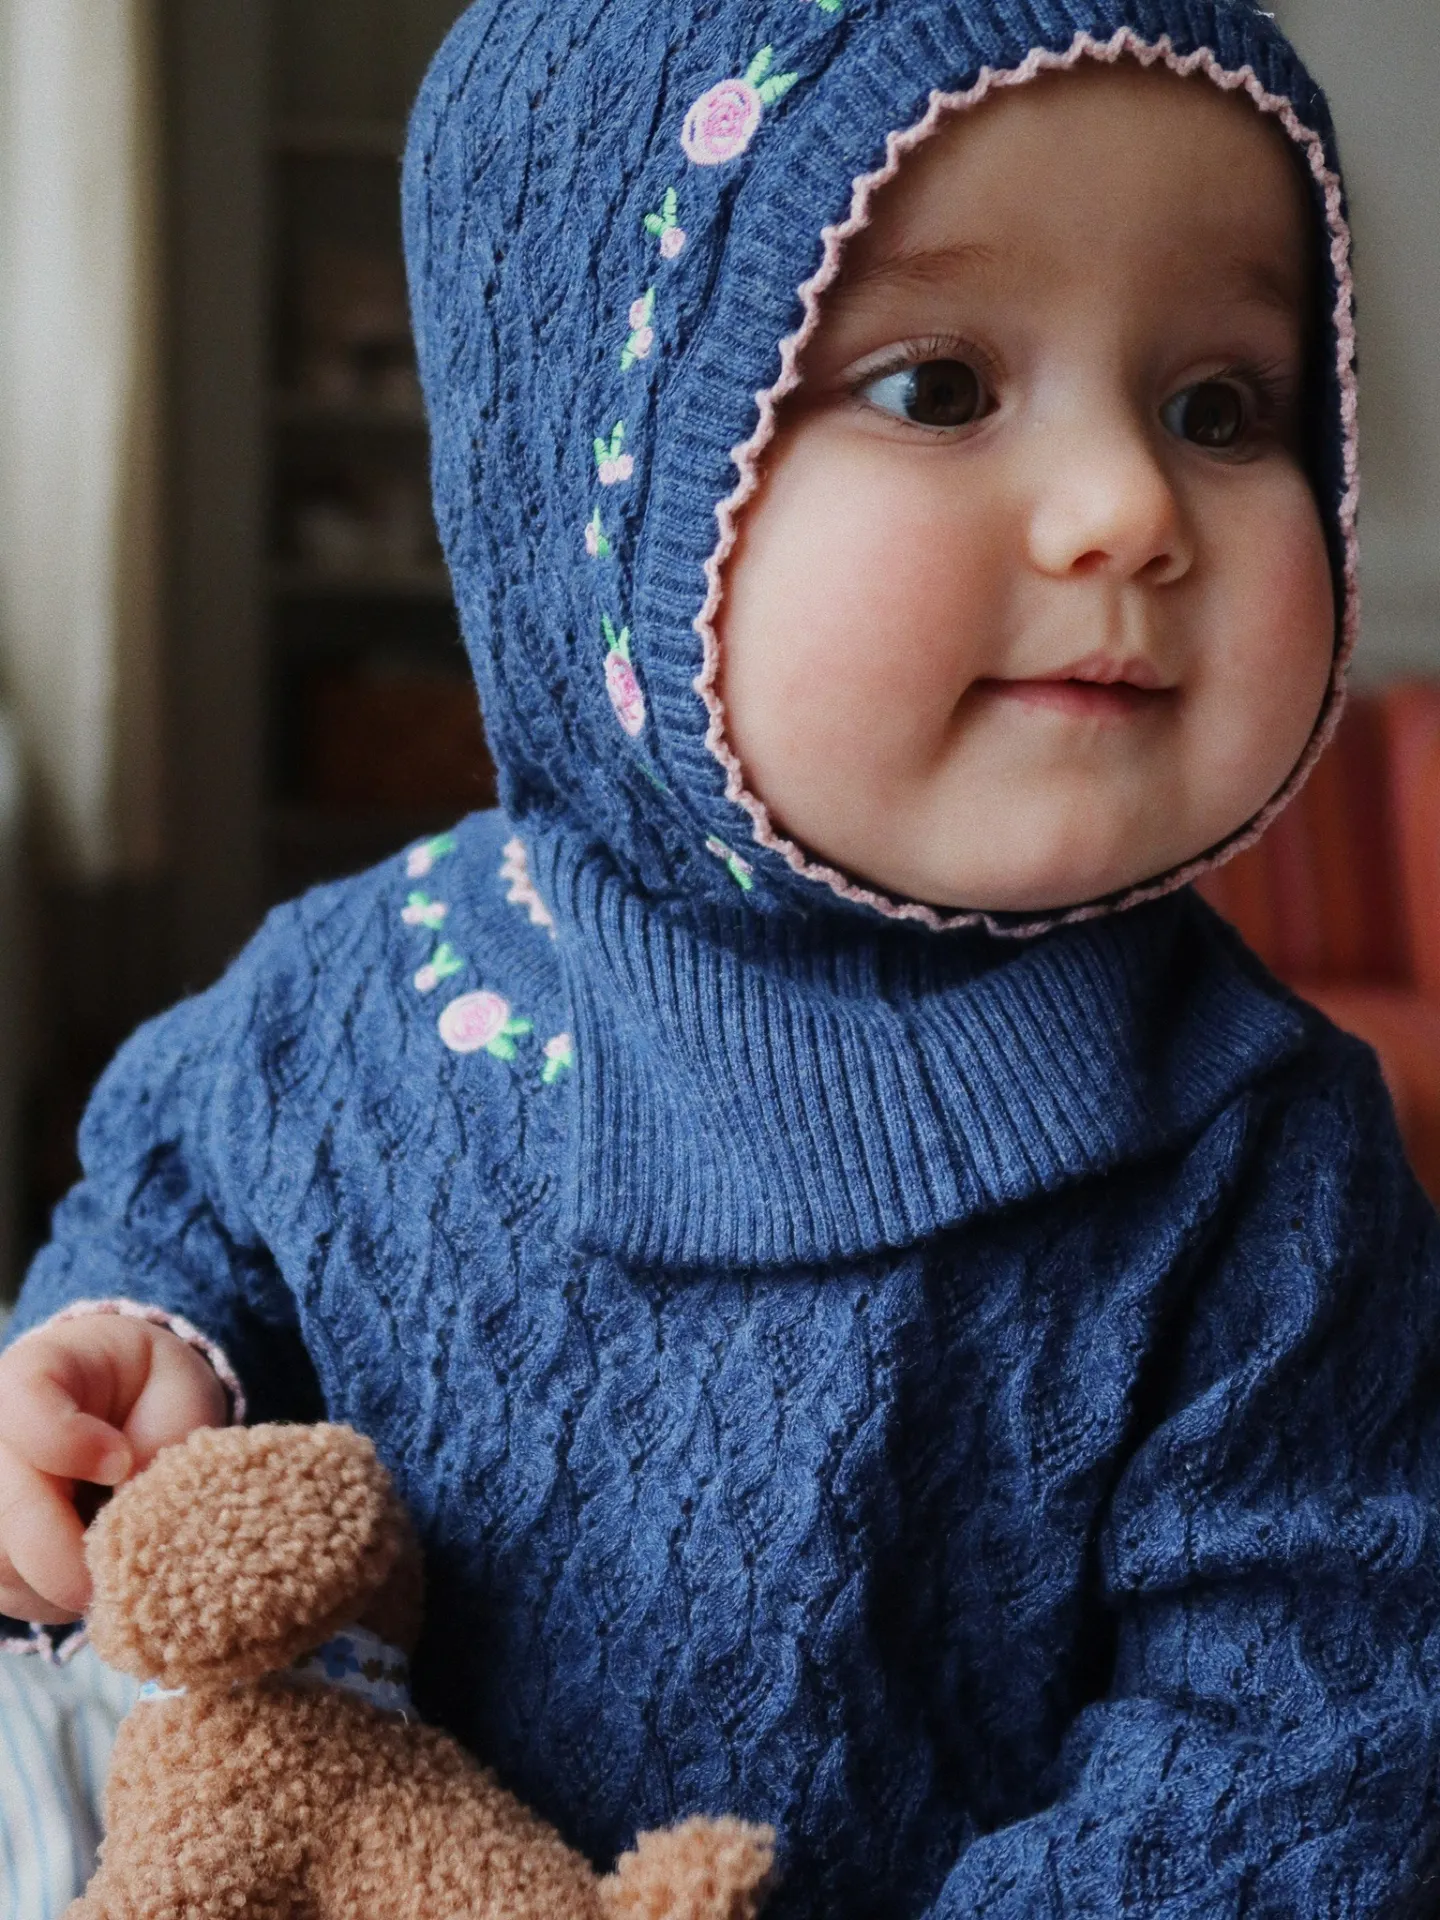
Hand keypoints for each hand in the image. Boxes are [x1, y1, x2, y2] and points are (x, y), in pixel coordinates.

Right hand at [0, 1314, 227, 1623]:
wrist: (125, 1408)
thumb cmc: (151, 1392)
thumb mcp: (175, 1390)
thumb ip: (159, 1441)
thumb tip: (135, 1516)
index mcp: (35, 1372)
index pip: (26, 1409)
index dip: (69, 1444)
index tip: (121, 1463)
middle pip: (8, 1509)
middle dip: (70, 1551)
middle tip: (128, 1563)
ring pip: (4, 1564)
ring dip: (65, 1580)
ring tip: (117, 1559)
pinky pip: (10, 1593)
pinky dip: (55, 1597)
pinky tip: (91, 1572)